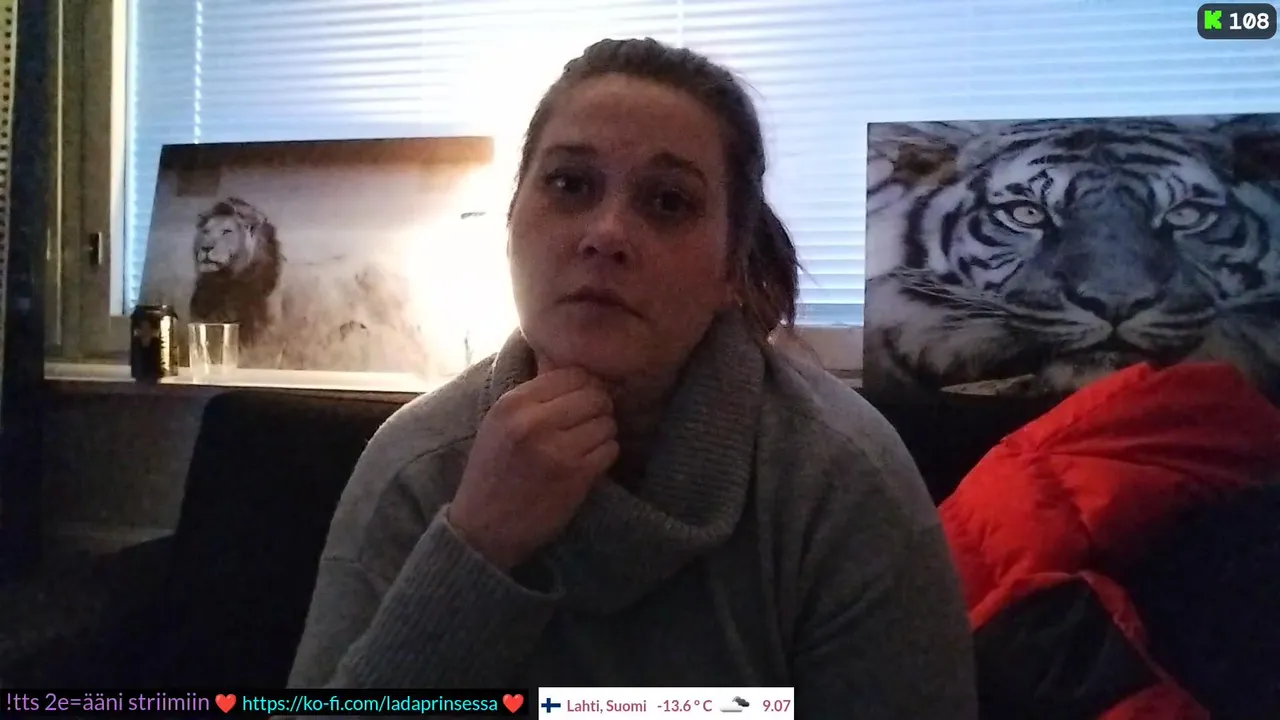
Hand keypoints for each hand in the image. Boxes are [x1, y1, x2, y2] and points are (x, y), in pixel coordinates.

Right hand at [448, 367, 617, 570]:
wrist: (483, 530)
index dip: (586, 386)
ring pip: (606, 423)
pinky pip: (610, 450)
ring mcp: (556, 450)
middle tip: (591, 424)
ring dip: (604, 434)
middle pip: (594, 396)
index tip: (583, 401)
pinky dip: (606, 455)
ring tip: (588, 446)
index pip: (572, 375)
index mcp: (513, 404)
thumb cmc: (492, 474)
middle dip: (599, 409)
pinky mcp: (575, 476)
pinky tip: (590, 463)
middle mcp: (534, 422)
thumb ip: (532, 398)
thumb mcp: (498, 425)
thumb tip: (579, 375)